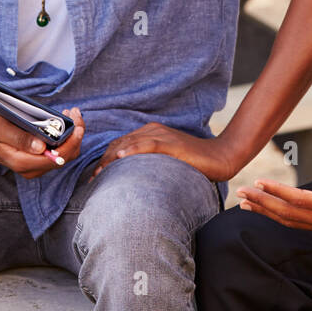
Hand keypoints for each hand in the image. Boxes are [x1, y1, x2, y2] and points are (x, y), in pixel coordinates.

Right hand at [0, 107, 82, 179]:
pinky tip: (64, 121)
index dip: (71, 142)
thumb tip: (42, 147)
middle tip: (75, 112)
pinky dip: (66, 137)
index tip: (77, 124)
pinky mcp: (38, 160)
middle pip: (65, 157)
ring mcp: (36, 166)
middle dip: (75, 135)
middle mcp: (31, 169)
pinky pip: (59, 152)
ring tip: (71, 114)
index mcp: (21, 162)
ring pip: (65, 154)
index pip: (56, 158)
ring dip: (72, 135)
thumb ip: (19, 138)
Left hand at [92, 122, 237, 182]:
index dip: (105, 159)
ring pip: (129, 144)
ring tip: (99, 173)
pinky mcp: (171, 143)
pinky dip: (133, 150)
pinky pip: (147, 145)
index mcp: (150, 133)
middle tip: (92, 179)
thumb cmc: (194, 161)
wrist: (219, 156)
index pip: (120, 144)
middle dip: (103, 161)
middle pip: (120, 144)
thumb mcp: (167, 159)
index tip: (95, 176)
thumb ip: (151, 162)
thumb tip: (134, 180)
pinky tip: (122, 158)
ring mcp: (162, 135)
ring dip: (111, 159)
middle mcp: (152, 130)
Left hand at [236, 137, 311, 238]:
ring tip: (246, 203)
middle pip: (290, 215)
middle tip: (241, 193)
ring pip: (293, 222)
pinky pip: (301, 224)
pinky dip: (282, 216)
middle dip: (264, 204)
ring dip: (268, 212)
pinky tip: (271, 210)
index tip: (259, 183)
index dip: (278, 193)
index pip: (301, 201)